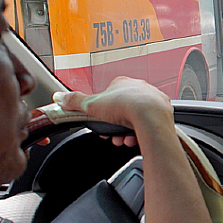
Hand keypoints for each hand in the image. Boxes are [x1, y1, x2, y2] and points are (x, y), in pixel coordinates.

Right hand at [52, 77, 172, 145]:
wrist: (150, 116)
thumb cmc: (124, 107)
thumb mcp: (91, 104)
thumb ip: (74, 101)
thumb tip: (59, 98)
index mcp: (122, 83)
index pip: (109, 98)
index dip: (102, 113)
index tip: (100, 123)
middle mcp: (140, 88)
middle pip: (122, 110)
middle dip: (115, 125)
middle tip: (112, 135)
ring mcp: (153, 99)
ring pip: (136, 118)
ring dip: (126, 131)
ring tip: (123, 139)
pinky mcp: (163, 111)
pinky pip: (149, 123)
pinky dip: (140, 133)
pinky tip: (134, 139)